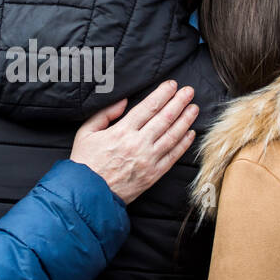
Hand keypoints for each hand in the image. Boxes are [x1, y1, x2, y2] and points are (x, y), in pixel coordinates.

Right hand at [69, 81, 198, 203]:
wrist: (89, 194)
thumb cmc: (85, 162)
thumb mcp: (86, 132)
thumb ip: (104, 114)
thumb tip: (124, 101)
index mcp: (121, 131)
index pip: (148, 107)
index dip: (163, 94)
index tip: (172, 85)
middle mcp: (138, 144)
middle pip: (165, 118)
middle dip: (179, 102)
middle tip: (189, 91)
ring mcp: (148, 160)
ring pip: (172, 136)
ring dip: (186, 120)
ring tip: (194, 108)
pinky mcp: (153, 175)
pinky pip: (173, 156)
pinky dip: (184, 144)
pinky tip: (191, 133)